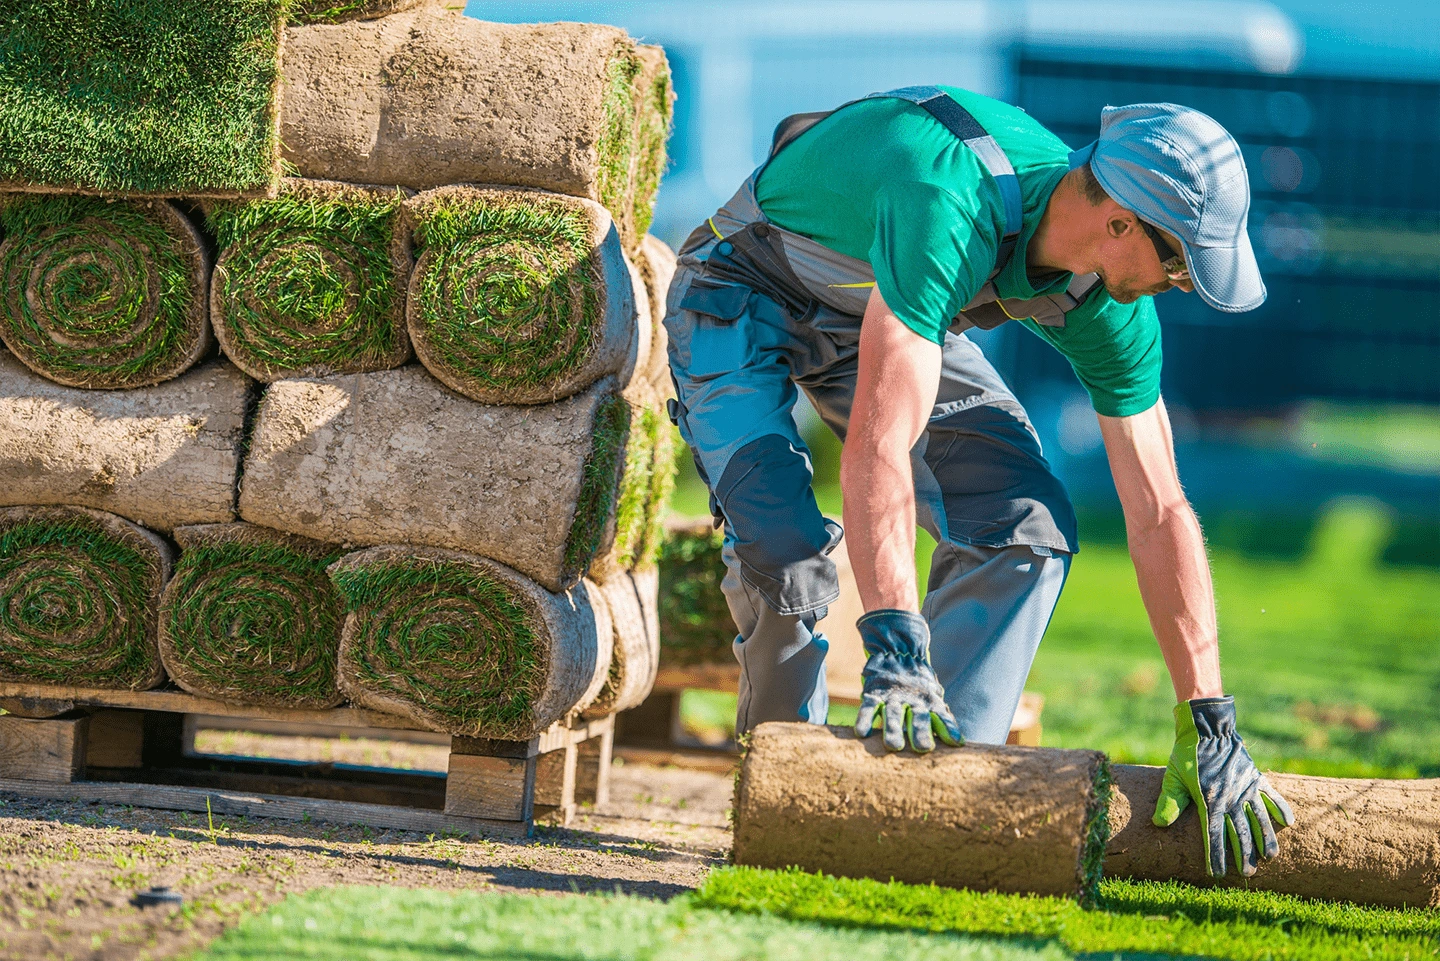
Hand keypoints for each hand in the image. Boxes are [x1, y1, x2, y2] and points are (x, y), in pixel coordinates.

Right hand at [853, 609, 962, 752]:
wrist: (898, 650)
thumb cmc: (919, 685)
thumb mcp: (933, 695)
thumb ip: (941, 717)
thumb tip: (959, 743)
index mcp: (930, 701)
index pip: (942, 716)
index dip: (949, 728)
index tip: (956, 741)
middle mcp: (912, 700)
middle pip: (918, 717)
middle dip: (921, 732)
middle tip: (924, 748)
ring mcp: (892, 697)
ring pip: (893, 713)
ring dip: (893, 729)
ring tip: (893, 746)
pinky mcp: (874, 694)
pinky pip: (868, 707)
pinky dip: (865, 719)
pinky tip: (861, 733)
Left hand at [1153, 695, 1294, 876]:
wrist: (1208, 729)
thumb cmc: (1187, 754)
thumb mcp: (1173, 777)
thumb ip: (1169, 801)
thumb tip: (1159, 824)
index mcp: (1209, 800)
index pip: (1213, 835)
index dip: (1215, 855)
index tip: (1216, 873)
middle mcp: (1230, 798)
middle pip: (1240, 832)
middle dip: (1243, 855)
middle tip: (1247, 874)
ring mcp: (1246, 788)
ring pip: (1259, 819)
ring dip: (1265, 839)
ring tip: (1270, 857)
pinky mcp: (1255, 777)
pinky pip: (1271, 796)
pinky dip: (1280, 808)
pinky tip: (1288, 823)